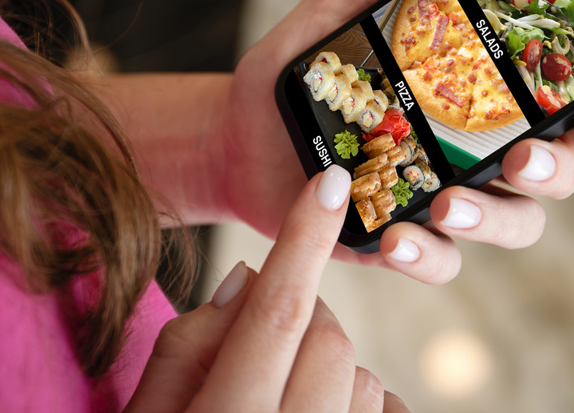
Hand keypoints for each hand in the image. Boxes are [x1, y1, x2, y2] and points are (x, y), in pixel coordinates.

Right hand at [125, 166, 408, 411]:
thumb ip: (189, 345)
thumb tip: (249, 279)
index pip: (277, 313)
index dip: (302, 240)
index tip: (325, 182)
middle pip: (329, 338)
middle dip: (302, 315)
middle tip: (264, 332)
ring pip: (361, 375)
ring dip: (328, 366)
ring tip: (279, 396)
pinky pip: (384, 409)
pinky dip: (356, 400)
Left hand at [222, 0, 573, 281]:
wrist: (234, 134)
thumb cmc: (300, 70)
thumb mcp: (341, 7)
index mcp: (480, 97)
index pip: (560, 107)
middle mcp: (477, 152)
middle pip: (556, 173)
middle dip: (557, 169)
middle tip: (522, 156)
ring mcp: (445, 201)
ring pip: (512, 225)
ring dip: (494, 218)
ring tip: (449, 202)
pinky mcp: (403, 241)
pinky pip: (441, 262)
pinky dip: (428, 255)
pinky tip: (396, 237)